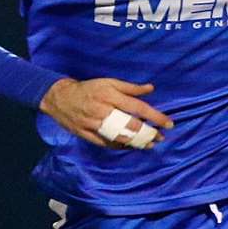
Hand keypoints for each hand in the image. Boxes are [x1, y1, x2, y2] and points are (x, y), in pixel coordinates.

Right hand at [39, 77, 174, 149]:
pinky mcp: (86, 134)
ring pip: (119, 137)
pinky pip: (106, 143)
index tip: (168, 124)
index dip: (155, 117)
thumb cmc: (88, 88)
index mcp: (110, 95)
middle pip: (130, 125)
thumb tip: (151, 88)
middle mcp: (103, 110)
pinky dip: (119, 146)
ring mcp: (94, 124)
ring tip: (148, 145)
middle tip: (160, 137)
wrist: (59, 98)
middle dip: (148, 133)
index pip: (138, 107)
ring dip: (136, 143)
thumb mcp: (108, 82)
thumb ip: (130, 87)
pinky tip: (130, 146)